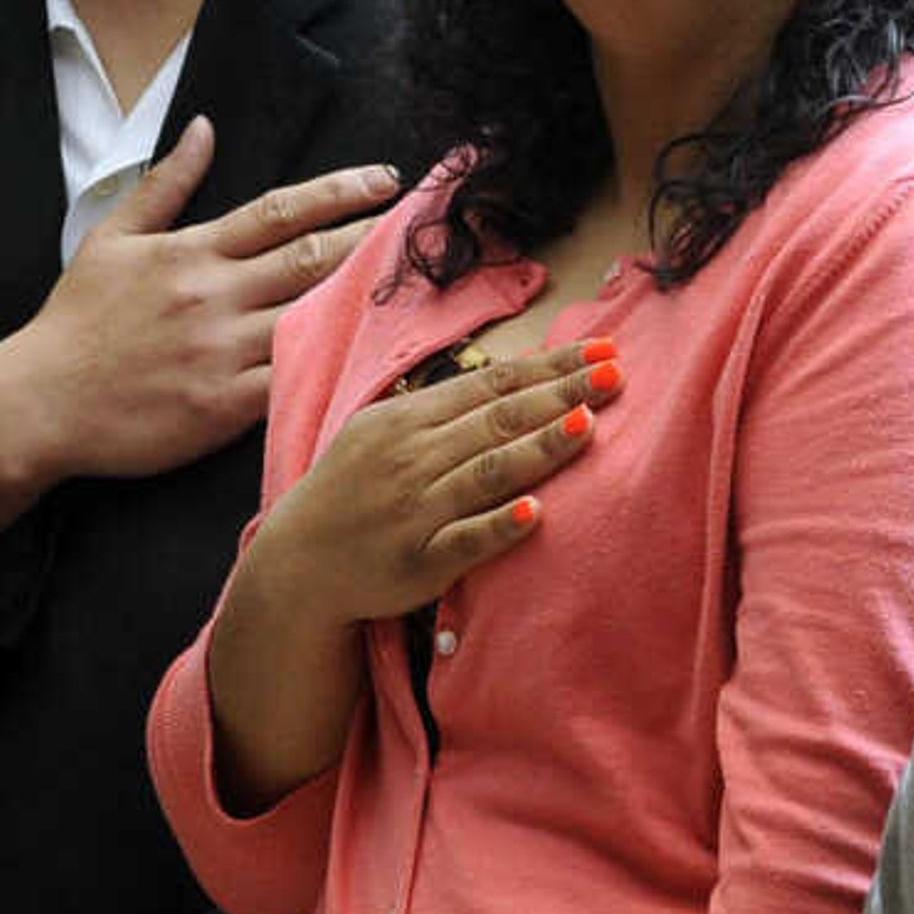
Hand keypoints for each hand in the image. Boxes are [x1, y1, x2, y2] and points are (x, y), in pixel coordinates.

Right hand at [0, 123, 402, 524]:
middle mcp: (214, 294)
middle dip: (374, 239)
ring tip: (417, 287)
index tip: (385, 180)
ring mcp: (222, 350)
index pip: (282, 210)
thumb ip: (165, 183)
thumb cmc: (75, 322)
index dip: (341, 191)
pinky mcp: (223, 405)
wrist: (39, 402)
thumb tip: (205, 128)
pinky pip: (294, 380)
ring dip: (367, 301)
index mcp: (192, 251)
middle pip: (313, 258)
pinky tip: (376, 359)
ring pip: (312, 318)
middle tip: (422, 227)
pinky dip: (335, 368)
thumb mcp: (111, 237)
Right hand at [249, 339, 625, 629]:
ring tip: (587, 424)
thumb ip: (440, 411)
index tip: (600, 351)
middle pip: (497, 420)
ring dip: (538, 447)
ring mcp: (416, 511)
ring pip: (487, 472)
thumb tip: (510, 380)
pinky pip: (464, 541)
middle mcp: (412, 459)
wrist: (297, 563)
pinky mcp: (418, 562)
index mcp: (407, 420)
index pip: (491, 385)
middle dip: (560, 393)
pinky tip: (537, 511)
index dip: (547, 366)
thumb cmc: (351, 493)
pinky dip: (499, 524)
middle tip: (615, 375)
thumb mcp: (381, 434)